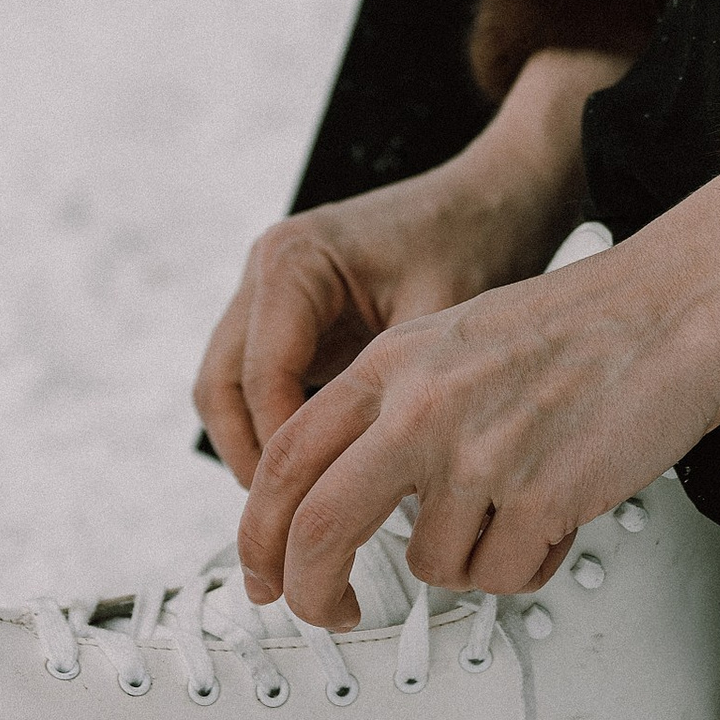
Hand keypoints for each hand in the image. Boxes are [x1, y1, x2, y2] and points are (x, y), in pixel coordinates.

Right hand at [194, 49, 630, 485]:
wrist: (498, 196)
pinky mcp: (295, 316)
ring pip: (230, 391)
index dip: (284, 451)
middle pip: (221, 388)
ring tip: (306, 512)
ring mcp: (274, 293)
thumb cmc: (475, 237)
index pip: (261, 376)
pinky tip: (324, 475)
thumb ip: (402, 396)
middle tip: (294, 524)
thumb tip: (385, 486)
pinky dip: (282, 429)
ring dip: (260, 450)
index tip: (320, 505)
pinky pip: (264, 384)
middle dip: (254, 461)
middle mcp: (268, 271)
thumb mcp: (441, 320)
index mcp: (292, 260)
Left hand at [235, 170, 719, 626]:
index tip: (267, 576)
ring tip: (519, 502)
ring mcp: (479, 453)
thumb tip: (340, 503)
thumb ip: (390, 410)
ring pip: (431, 565)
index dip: (261, 534)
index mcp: (390, 366)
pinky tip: (560, 509)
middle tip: (331, 613)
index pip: (286, 459)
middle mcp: (420, 407)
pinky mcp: (541, 495)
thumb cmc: (576, 328)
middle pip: (319, 527)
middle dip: (313, 590)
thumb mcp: (450, 344)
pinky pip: (505, 575)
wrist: (674, 306)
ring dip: (471, 558)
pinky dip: (529, 561)